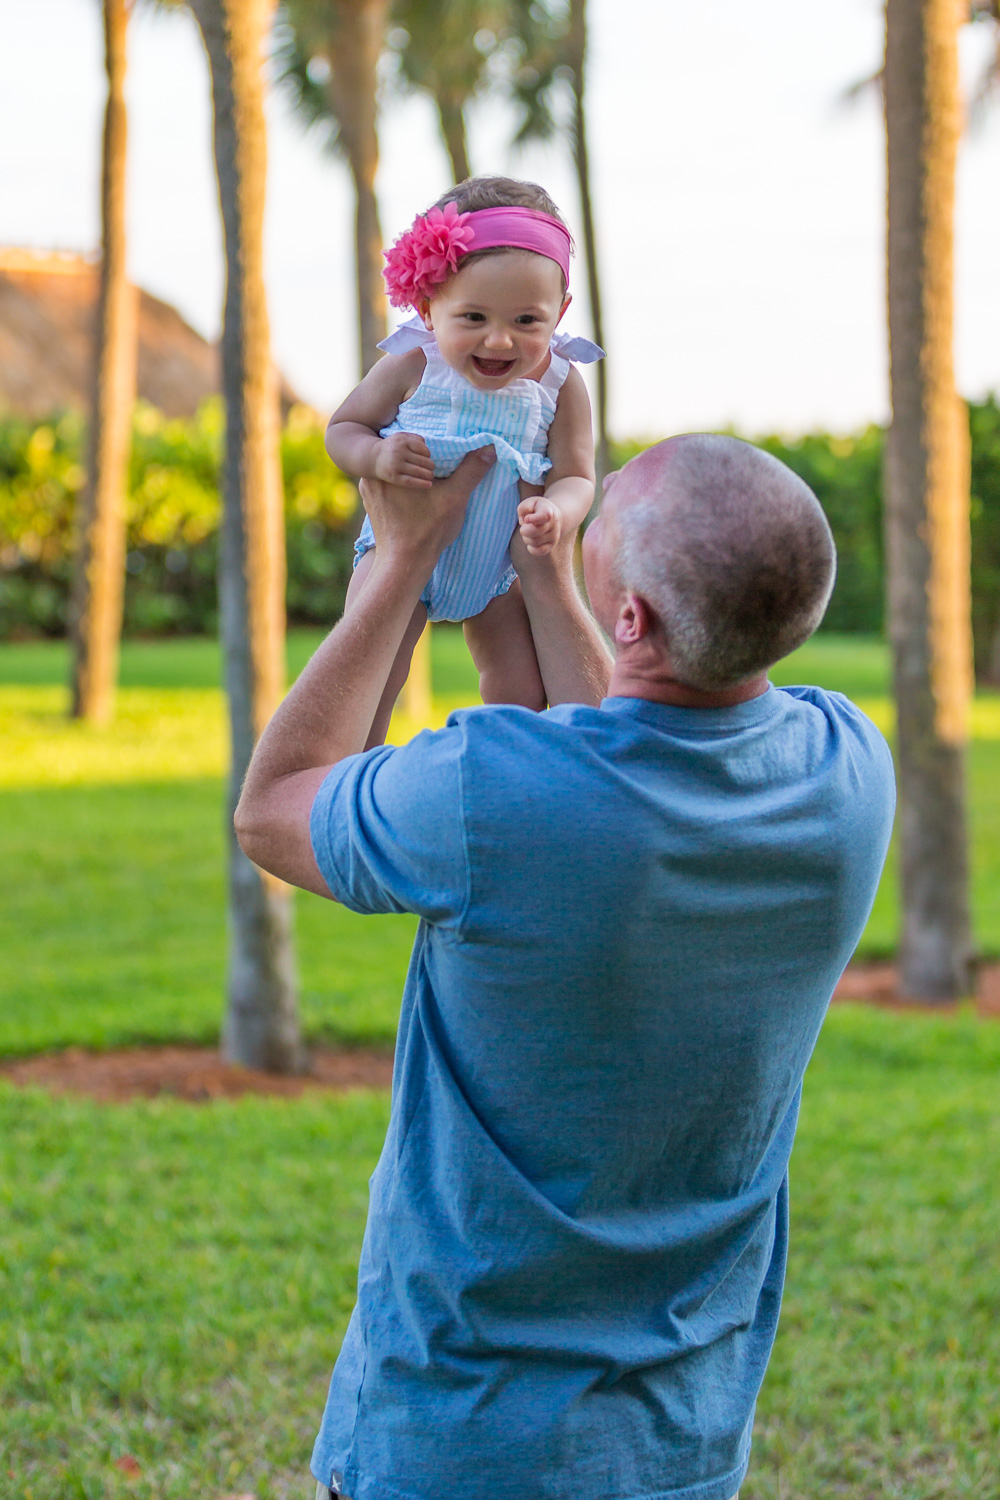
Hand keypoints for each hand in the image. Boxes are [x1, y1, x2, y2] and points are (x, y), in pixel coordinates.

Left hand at [360, 446, 494, 564]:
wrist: (404, 563)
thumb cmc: (428, 531)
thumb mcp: (455, 497)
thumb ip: (471, 471)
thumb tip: (489, 448)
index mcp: (389, 467)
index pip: (411, 443)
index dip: (429, 447)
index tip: (441, 459)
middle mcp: (372, 474)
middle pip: (401, 456)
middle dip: (418, 460)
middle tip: (436, 469)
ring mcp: (368, 489)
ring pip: (395, 471)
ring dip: (410, 473)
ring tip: (429, 482)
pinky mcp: (371, 502)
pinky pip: (388, 485)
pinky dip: (401, 487)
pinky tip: (415, 498)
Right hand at [374, 431, 434, 488]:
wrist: (373, 458)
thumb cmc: (392, 447)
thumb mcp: (401, 437)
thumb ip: (415, 438)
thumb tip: (426, 445)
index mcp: (402, 441)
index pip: (423, 449)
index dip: (428, 455)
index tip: (427, 458)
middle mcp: (398, 452)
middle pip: (423, 461)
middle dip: (430, 466)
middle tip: (431, 468)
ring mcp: (395, 465)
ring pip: (419, 471)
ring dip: (429, 475)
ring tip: (431, 476)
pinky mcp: (393, 477)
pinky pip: (410, 481)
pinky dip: (421, 484)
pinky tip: (429, 484)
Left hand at [517, 493, 563, 555]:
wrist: (553, 517)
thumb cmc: (537, 509)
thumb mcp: (529, 503)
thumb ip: (524, 508)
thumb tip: (525, 521)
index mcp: (548, 511)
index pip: (544, 516)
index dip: (533, 519)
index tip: (527, 518)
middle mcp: (554, 524)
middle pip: (534, 532)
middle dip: (524, 530)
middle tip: (524, 526)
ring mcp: (554, 536)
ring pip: (534, 542)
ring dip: (526, 538)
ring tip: (529, 532)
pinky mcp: (551, 546)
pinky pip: (538, 552)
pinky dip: (531, 548)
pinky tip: (531, 540)